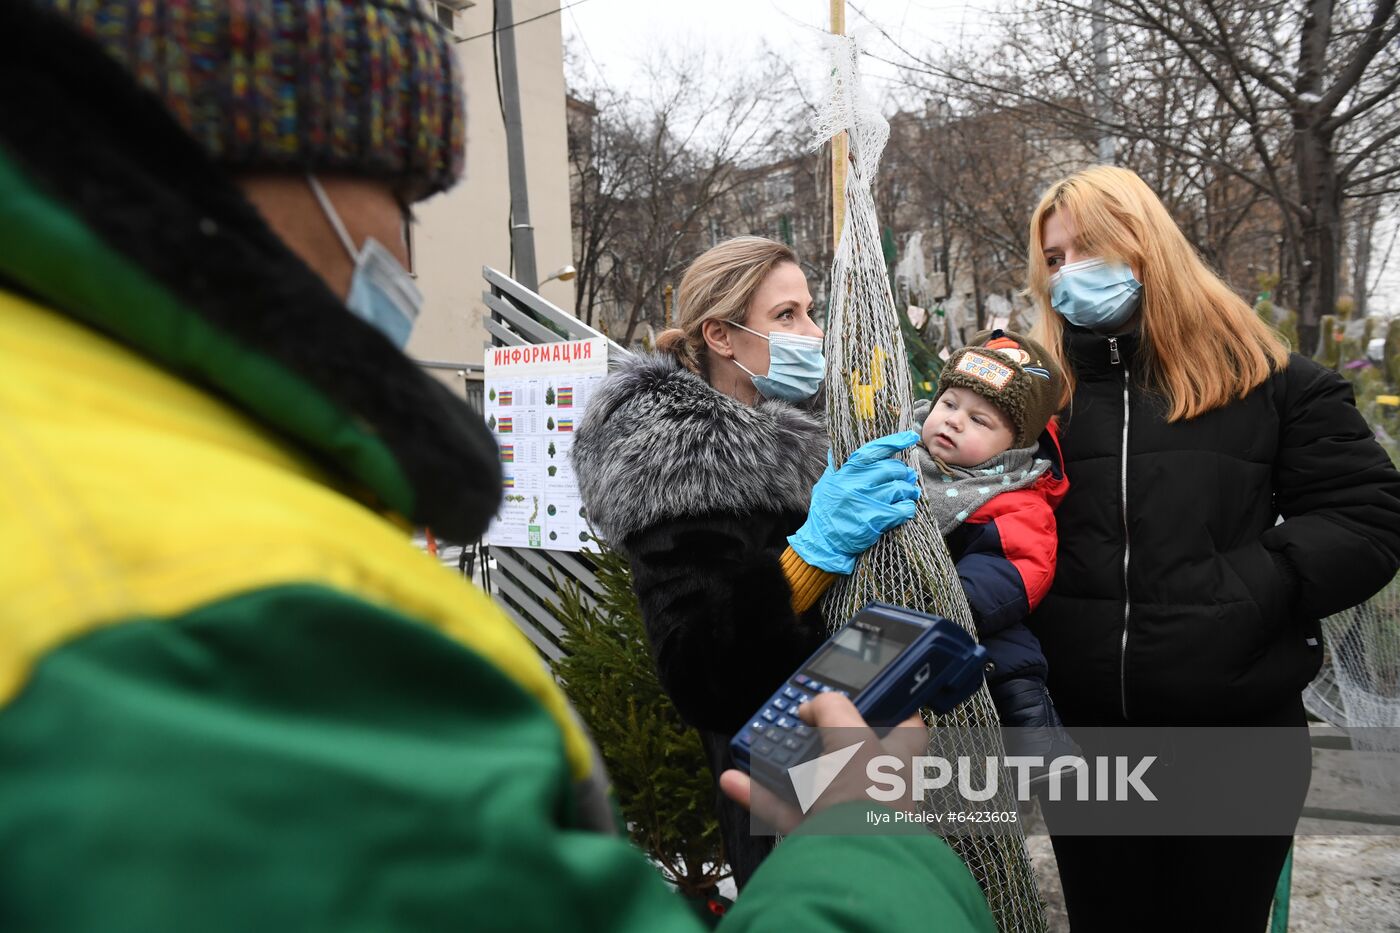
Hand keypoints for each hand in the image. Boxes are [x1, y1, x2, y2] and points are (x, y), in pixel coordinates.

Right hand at [720, 693, 927, 833]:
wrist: (851, 862)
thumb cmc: (868, 799)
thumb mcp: (852, 736)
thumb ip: (831, 709)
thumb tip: (810, 707)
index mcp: (899, 760)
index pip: (906, 726)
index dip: (891, 705)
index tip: (870, 691)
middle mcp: (876, 786)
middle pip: (849, 750)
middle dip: (822, 733)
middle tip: (801, 715)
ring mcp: (847, 811)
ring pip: (811, 779)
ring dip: (784, 762)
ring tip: (764, 742)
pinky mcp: (819, 834)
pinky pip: (784, 809)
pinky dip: (760, 794)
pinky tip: (737, 779)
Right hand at [788, 430, 921, 573]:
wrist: (823, 543)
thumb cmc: (826, 512)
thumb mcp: (826, 484)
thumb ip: (836, 467)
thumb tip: (837, 447)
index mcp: (845, 472)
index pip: (872, 451)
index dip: (894, 442)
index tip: (910, 437)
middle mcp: (855, 484)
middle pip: (891, 469)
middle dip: (903, 473)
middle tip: (907, 477)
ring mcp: (866, 502)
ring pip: (900, 489)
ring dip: (908, 491)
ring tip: (909, 493)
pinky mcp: (875, 520)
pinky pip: (903, 509)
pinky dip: (908, 508)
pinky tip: (905, 509)